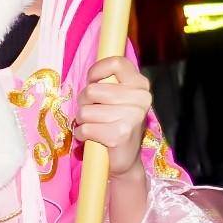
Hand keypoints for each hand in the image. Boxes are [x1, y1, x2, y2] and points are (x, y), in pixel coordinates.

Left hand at [72, 55, 151, 177]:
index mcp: (140, 84)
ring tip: (92, 125)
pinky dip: (82, 134)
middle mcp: (141, 98)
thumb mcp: (118, 98)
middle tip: (91, 111)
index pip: (116, 62)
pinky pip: (85, 129)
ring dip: (82, 120)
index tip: (92, 82)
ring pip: (85, 111)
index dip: (96, 71)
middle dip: (83, 102)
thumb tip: (91, 74)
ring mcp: (132, 117)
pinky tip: (91, 137)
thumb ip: (109, 82)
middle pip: (92, 89)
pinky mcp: (120, 134)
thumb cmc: (116, 123)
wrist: (126, 160)